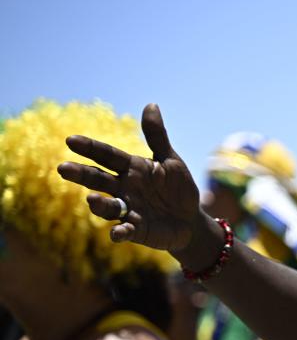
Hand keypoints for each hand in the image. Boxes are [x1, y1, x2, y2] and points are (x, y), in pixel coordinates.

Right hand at [58, 104, 201, 252]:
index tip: (71, 140)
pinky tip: (116, 233)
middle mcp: (123, 188)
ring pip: (107, 206)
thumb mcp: (171, 161)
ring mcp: (128, 210)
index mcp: (131, 168)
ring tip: (92, 200)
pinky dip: (120, 232)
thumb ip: (157, 137)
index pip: (107, 156)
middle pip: (98, 180)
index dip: (90, 148)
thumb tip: (151, 105)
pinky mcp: (136, 230)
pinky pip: (125, 230)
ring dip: (99, 204)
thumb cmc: (178, 188)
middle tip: (62, 168)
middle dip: (81, 175)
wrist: (190, 220)